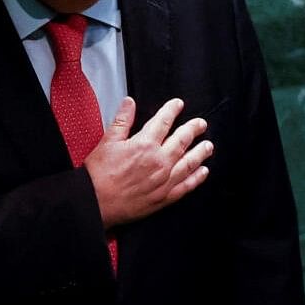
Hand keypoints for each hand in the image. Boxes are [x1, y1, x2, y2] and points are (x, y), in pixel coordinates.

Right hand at [83, 97, 212, 228]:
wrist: (95, 202)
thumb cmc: (99, 174)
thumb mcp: (107, 141)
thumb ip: (122, 120)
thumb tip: (130, 103)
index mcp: (145, 144)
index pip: (164, 121)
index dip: (172, 110)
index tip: (178, 104)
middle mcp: (159, 161)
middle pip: (182, 140)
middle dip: (193, 129)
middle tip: (201, 124)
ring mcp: (164, 180)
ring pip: (189, 162)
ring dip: (201, 152)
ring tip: (208, 145)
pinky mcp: (164, 197)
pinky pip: (186, 186)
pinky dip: (197, 178)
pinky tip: (203, 172)